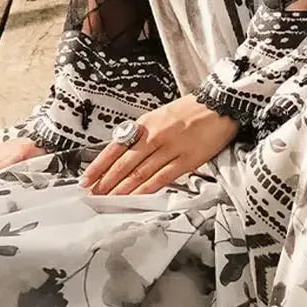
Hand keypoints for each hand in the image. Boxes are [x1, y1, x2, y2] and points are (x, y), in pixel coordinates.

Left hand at [80, 95, 237, 196]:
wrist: (220, 105)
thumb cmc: (191, 110)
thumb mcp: (160, 115)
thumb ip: (144, 133)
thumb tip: (125, 151)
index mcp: (145, 124)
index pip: (115, 148)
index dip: (99, 166)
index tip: (86, 179)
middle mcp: (154, 137)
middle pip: (125, 164)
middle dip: (107, 182)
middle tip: (93, 195)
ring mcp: (170, 149)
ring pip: (140, 173)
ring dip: (122, 189)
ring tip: (109, 201)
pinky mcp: (187, 160)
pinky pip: (162, 178)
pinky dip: (146, 190)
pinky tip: (135, 198)